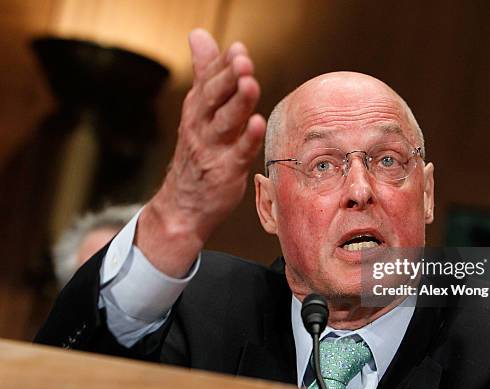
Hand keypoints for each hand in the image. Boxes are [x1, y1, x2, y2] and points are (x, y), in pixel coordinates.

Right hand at [136, 29, 265, 276]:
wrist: (183, 204)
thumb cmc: (198, 152)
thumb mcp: (198, 110)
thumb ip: (204, 73)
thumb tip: (200, 34)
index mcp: (198, 108)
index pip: (209, 80)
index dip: (223, 65)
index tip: (238, 49)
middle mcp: (202, 126)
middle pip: (214, 98)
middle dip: (228, 78)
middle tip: (242, 61)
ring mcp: (213, 149)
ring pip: (226, 122)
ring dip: (238, 103)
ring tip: (249, 84)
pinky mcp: (227, 171)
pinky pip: (239, 153)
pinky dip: (248, 139)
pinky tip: (258, 124)